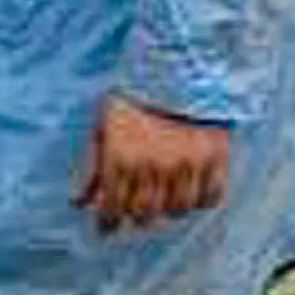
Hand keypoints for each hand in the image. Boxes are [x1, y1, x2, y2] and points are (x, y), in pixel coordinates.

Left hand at [77, 96, 229, 229]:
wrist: (182, 66)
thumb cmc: (136, 95)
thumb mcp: (103, 125)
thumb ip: (90, 166)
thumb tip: (78, 203)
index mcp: (122, 157)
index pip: (113, 209)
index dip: (108, 224)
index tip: (107, 228)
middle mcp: (154, 165)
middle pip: (145, 214)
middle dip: (137, 217)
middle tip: (136, 213)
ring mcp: (187, 163)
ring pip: (178, 209)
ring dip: (168, 210)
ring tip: (163, 201)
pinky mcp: (216, 156)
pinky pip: (211, 196)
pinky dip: (200, 201)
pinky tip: (191, 193)